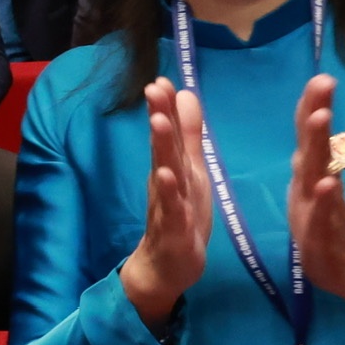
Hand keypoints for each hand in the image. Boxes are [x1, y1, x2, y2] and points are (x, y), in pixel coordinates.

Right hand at [120, 78, 209, 328]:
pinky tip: (166, 176)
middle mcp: (167, 182)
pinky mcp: (175, 230)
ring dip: (162, 149)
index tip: (162, 78)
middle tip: (154, 88)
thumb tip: (186, 94)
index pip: (169, 132)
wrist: (166, 266)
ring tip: (158, 122)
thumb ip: (188, 135)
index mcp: (174, 168)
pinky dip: (169, 193)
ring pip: (165, 172)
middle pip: (164, 146)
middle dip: (160, 116)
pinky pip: (171, 209)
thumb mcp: (190, 172)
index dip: (166, 106)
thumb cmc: (180, 216)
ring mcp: (168, 205)